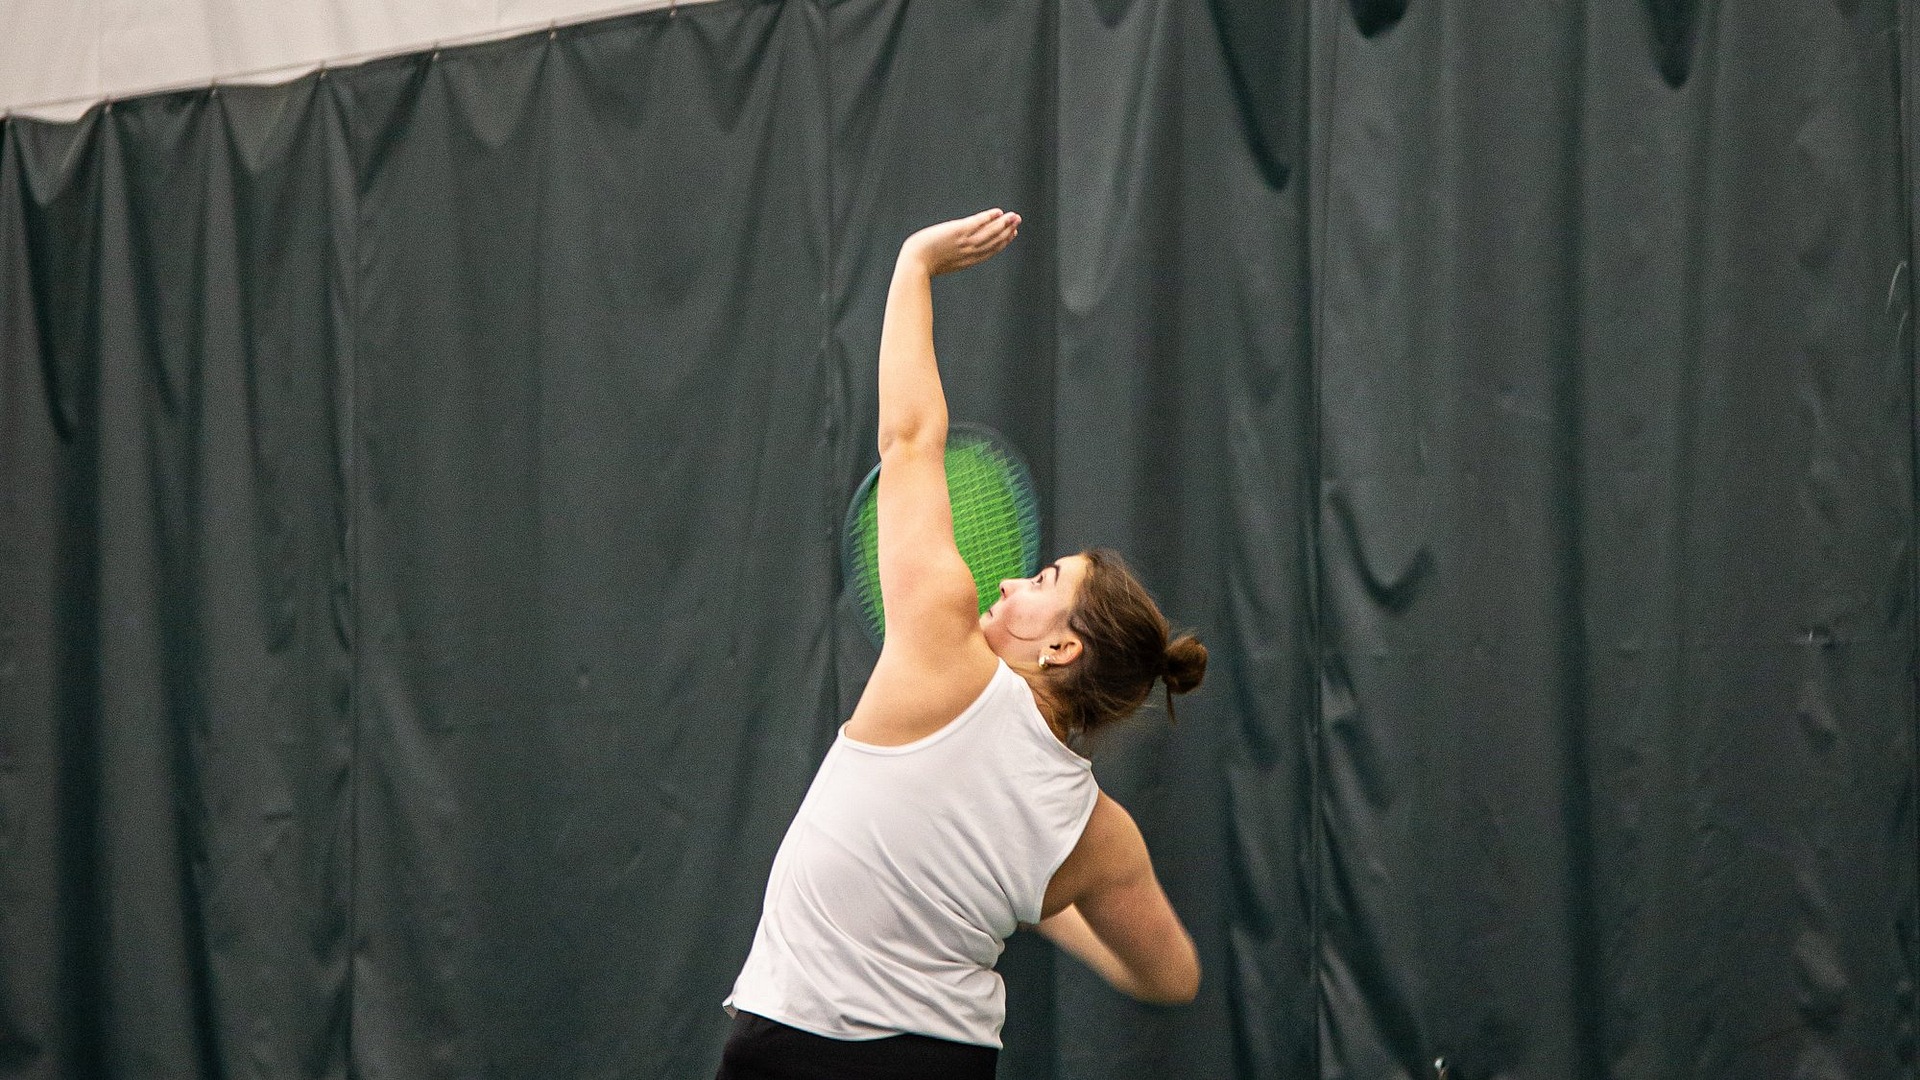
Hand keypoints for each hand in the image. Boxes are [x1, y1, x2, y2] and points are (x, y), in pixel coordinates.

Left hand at [900, 208, 1020, 275]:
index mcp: (967, 261)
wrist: (914, 263)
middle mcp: (969, 252)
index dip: (1002, 242)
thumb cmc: (920, 264)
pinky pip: (978, 223)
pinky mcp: (958, 232)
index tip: (1012, 234)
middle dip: (1007, 231)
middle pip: (993, 241)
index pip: (989, 251)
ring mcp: (964, 242)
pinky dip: (989, 218)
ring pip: (989, 233)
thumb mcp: (940, 263)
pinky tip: (997, 212)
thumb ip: (948, 257)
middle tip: (1018, 221)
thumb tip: (945, 256)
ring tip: (1014, 216)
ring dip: (1003, 224)